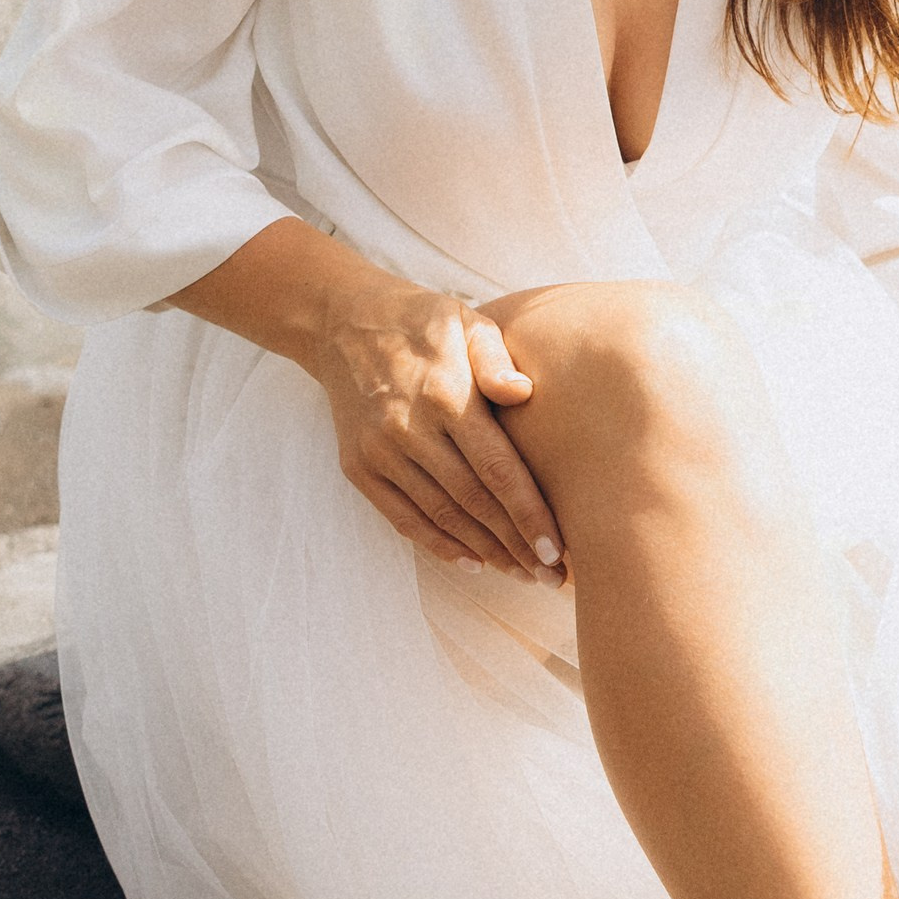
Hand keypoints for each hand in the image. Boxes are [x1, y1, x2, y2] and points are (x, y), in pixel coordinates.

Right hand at [312, 278, 563, 582]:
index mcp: (446, 394)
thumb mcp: (466, 321)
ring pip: (440, 515)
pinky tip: (472, 562)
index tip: (557, 551)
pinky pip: (402, 517)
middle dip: (515, 545)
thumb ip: (496, 359)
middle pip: (473, 502)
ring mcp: (380, 452)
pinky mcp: (358, 467)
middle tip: (551, 578)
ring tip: (520, 574)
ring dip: (484, 551)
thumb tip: (525, 392)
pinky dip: (438, 544)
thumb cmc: (423, 321)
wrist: (341, 322)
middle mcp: (410, 428)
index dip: (529, 514)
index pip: (497, 469)